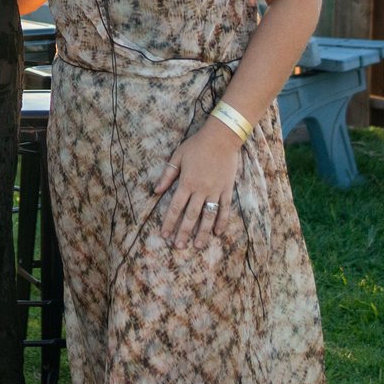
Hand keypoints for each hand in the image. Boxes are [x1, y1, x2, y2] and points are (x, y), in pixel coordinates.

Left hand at [154, 120, 244, 246]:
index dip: (169, 222)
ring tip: (197, 245)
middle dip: (183, 232)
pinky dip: (222, 221)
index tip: (164, 235)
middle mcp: (201, 190)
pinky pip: (225, 209)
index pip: (176, 207)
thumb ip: (167, 174)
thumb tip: (155, 191)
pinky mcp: (227, 189)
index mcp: (186, 182)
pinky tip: (218, 233)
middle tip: (178, 246)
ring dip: (203, 232)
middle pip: (191, 216)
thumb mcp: (178, 156)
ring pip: (208, 216)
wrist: (222, 137)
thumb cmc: (197, 145)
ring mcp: (215, 191)